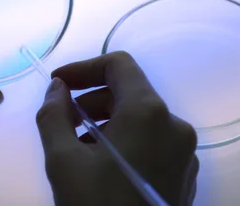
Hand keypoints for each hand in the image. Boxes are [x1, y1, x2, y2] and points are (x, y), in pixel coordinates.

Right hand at [36, 52, 197, 205]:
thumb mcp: (62, 160)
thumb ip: (54, 114)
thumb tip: (57, 88)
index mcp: (148, 113)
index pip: (118, 64)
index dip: (83, 67)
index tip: (57, 84)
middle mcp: (175, 125)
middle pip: (130, 91)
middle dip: (92, 99)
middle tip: (63, 121)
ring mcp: (185, 152)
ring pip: (141, 118)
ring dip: (106, 122)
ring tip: (79, 150)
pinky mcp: (184, 174)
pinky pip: (153, 142)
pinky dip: (125, 142)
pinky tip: (102, 168)